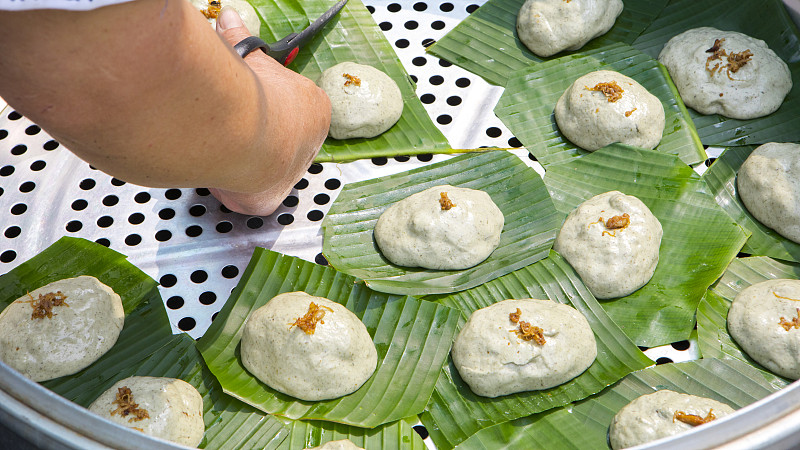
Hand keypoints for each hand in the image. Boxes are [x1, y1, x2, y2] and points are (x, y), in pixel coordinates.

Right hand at [209, 7, 330, 215]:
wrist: (241, 128)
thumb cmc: (251, 93)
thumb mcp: (249, 58)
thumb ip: (241, 42)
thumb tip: (229, 20)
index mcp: (315, 109)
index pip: (292, 108)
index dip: (266, 104)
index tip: (245, 102)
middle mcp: (309, 145)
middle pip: (278, 141)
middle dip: (255, 135)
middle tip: (229, 126)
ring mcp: (289, 175)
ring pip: (262, 168)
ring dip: (243, 160)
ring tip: (221, 146)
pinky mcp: (266, 199)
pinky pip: (246, 194)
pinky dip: (230, 185)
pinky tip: (217, 171)